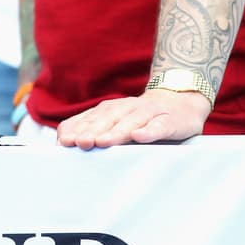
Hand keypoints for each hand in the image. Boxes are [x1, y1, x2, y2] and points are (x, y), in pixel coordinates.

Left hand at [56, 90, 210, 148]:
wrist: (180, 101)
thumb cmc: (141, 120)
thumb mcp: (116, 123)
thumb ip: (95, 130)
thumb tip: (65, 143)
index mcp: (110, 110)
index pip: (89, 118)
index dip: (76, 129)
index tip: (63, 142)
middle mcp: (126, 108)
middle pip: (106, 119)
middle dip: (91, 131)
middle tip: (79, 143)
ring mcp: (148, 113)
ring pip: (129, 122)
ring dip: (115, 132)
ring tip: (102, 142)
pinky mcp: (170, 120)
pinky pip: (158, 126)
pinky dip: (148, 131)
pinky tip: (139, 137)